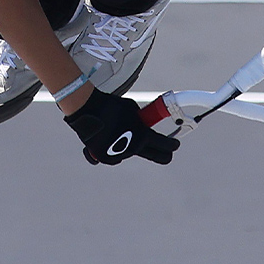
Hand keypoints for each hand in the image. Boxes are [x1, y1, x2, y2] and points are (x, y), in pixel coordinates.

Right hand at [64, 89, 179, 166]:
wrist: (88, 109)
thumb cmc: (112, 105)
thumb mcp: (133, 109)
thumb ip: (142, 119)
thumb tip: (146, 123)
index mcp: (143, 136)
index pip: (166, 145)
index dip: (173, 145)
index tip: (175, 144)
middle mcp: (133, 148)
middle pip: (158, 157)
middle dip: (164, 154)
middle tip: (165, 150)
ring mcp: (119, 155)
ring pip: (133, 153)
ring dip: (133, 146)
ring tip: (122, 133)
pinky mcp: (105, 158)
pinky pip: (116, 156)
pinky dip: (115, 149)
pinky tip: (109, 139)